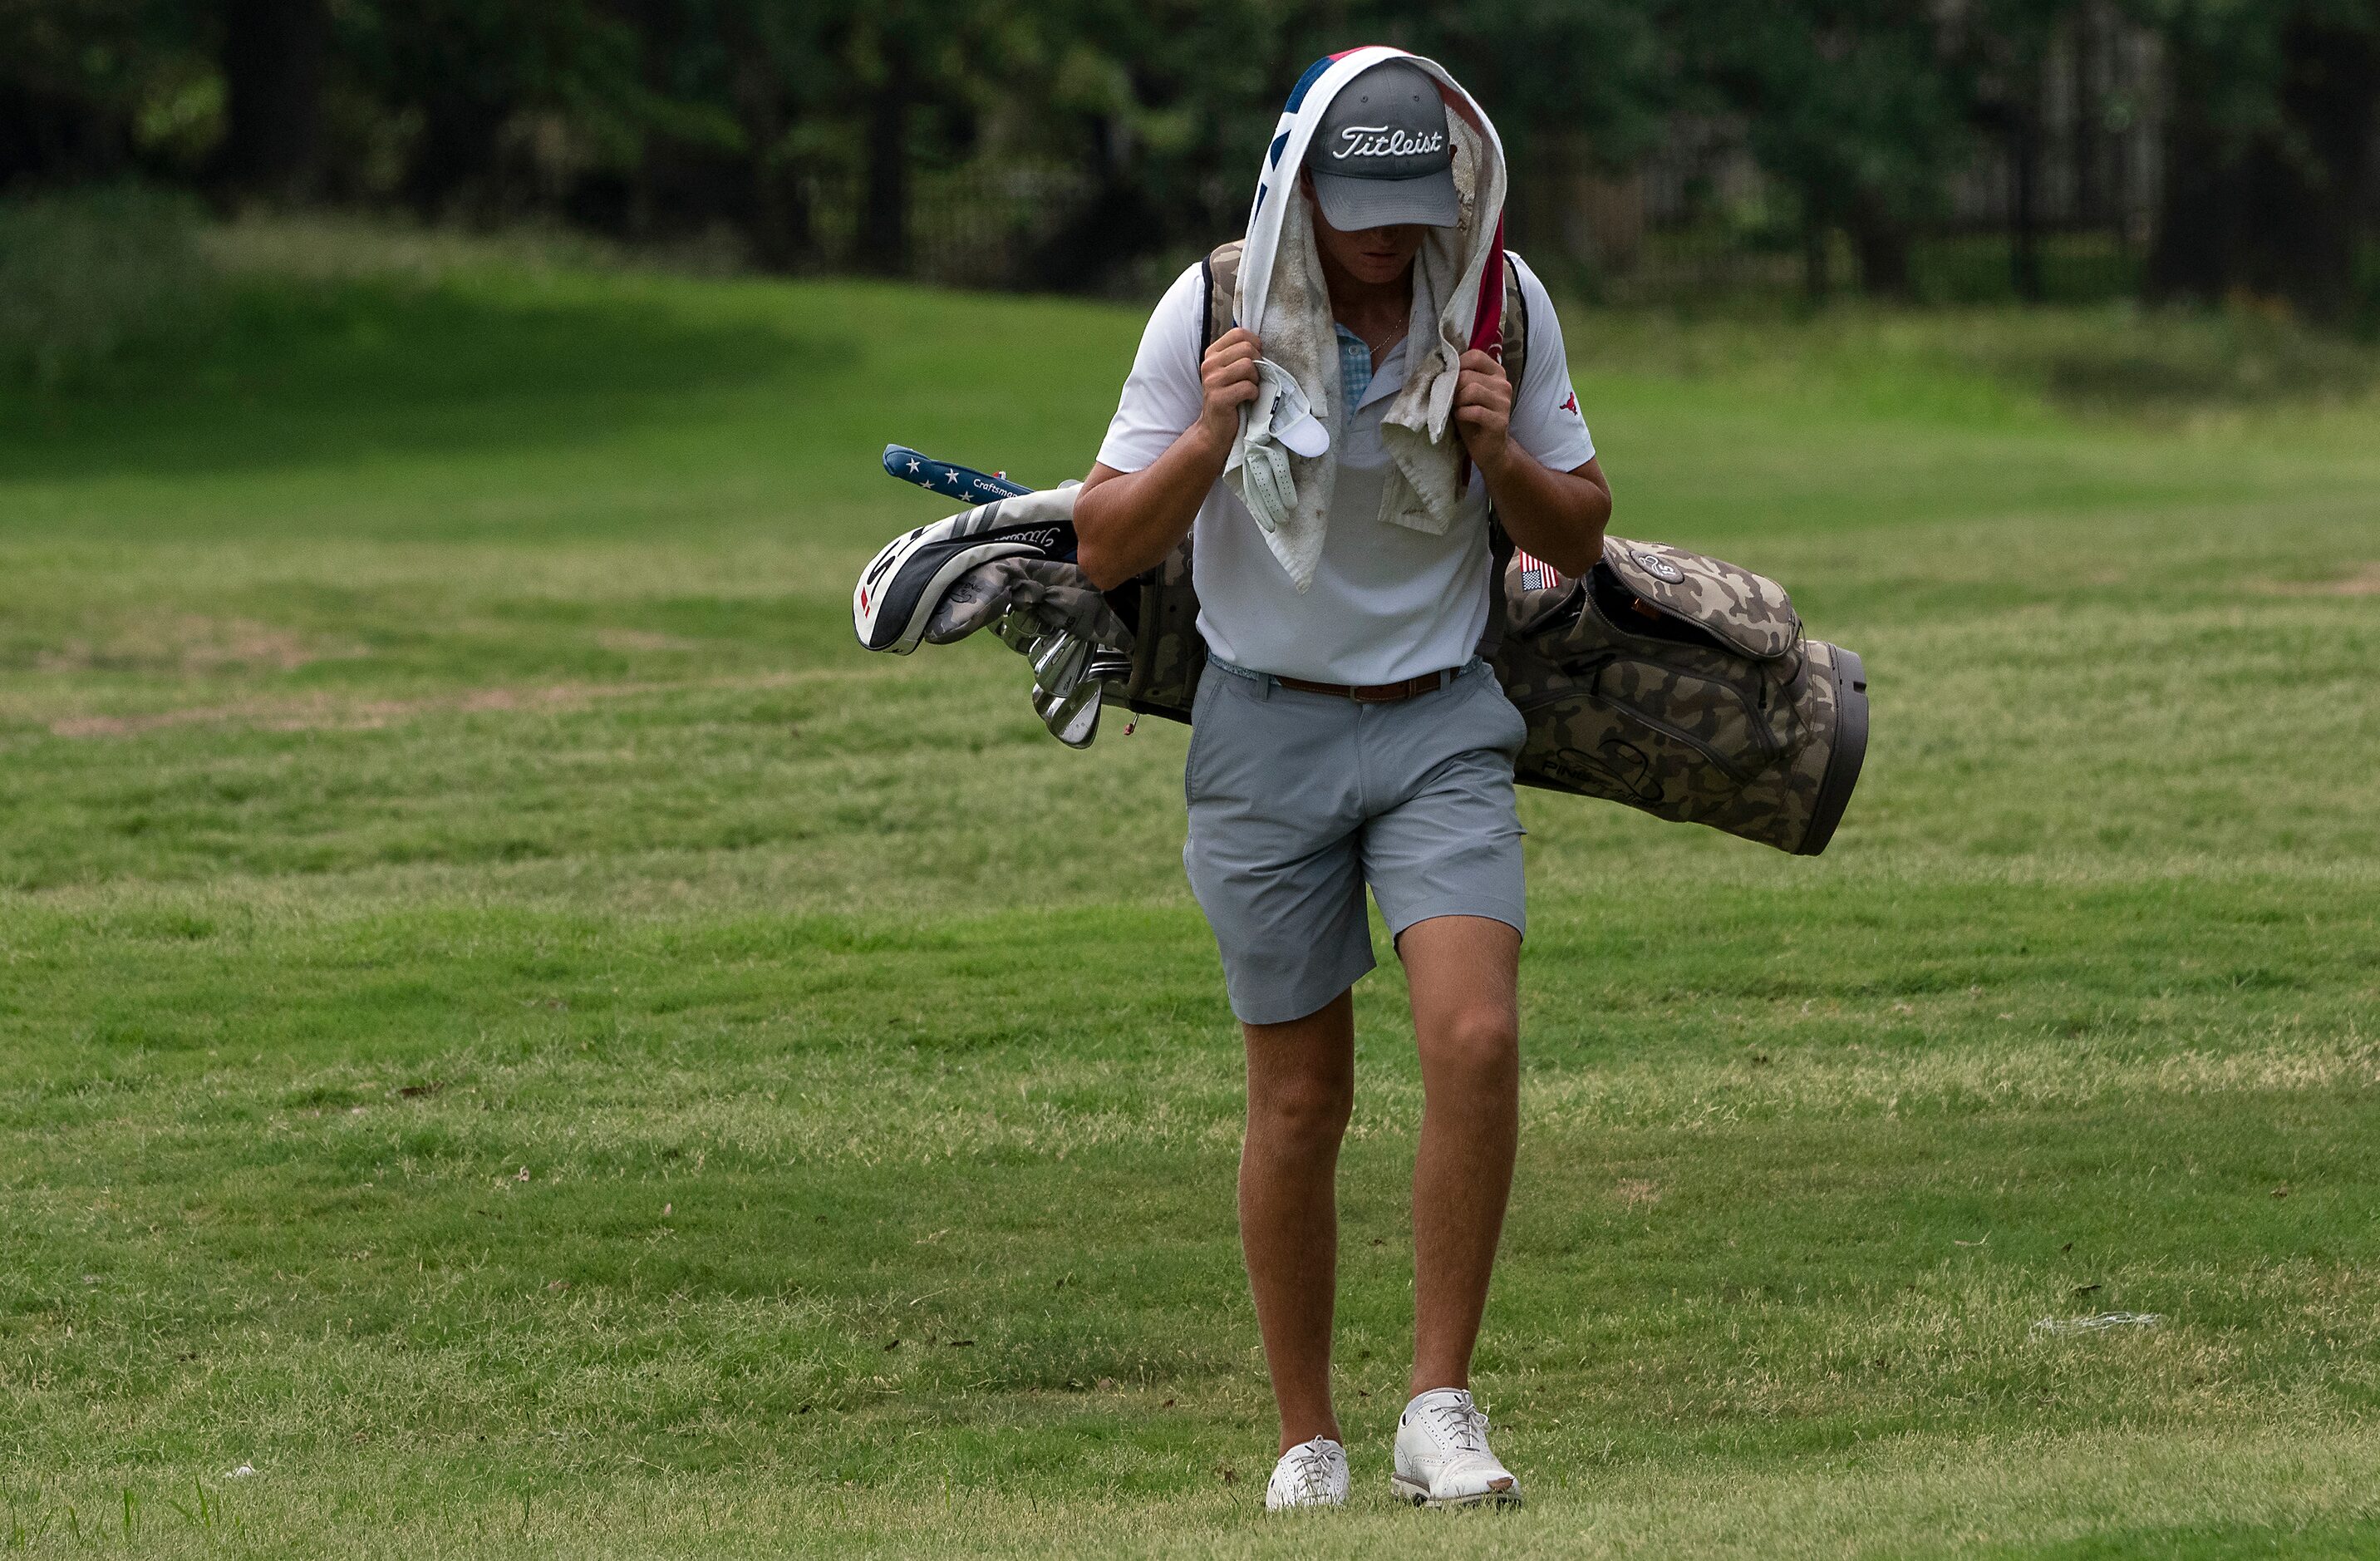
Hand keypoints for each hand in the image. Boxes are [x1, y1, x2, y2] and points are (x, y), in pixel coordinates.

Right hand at [1196, 327, 1261, 453]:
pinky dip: (1253, 394)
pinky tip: (1248, 400)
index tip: (1255, 360)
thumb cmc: (1229, 397)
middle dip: (1258, 364)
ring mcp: (1212, 381)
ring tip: (1249, 389)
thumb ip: (1239, 354)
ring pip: (1248, 366)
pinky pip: (1247, 387)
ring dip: (1255, 380)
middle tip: (1254, 378)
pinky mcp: (1219, 398)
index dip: (1254, 344)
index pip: (1239, 333)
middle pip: (1247, 349)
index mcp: (1212, 353)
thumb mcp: (1230, 371)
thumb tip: (1260, 343)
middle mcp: (1209, 364)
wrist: (1215, 429)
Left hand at [1452, 348, 1513, 472]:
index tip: (1449, 378)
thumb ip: (1460, 378)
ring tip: (1457, 409)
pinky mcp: (1499, 420)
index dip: (1457, 365)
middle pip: (1468, 375)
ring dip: (1457, 401)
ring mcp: (1503, 402)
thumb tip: (1441, 366)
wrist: (1489, 448)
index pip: (1475, 356)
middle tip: (1451, 400)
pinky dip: (1462, 414)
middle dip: (1453, 388)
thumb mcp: (1465, 393)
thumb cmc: (1472, 418)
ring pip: (1472, 390)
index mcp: (1496, 373)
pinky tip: (1461, 418)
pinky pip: (1475, 411)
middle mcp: (1503, 384)